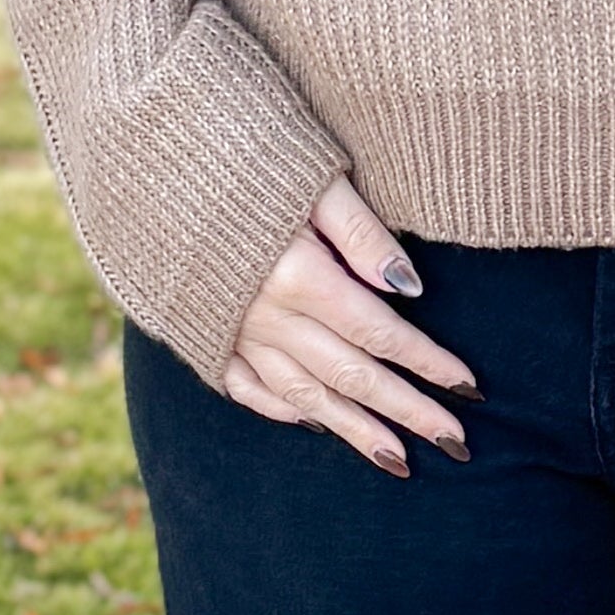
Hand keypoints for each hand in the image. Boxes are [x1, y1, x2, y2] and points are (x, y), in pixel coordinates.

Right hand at [223, 180, 473, 476]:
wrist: (145, 159)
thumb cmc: (241, 154)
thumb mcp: (311, 176)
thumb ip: (360, 231)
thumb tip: (409, 286)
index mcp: (298, 276)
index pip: (380, 332)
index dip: (428, 362)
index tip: (469, 387)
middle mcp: (266, 315)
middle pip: (352, 374)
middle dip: (407, 412)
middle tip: (456, 444)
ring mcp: (233, 331)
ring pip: (305, 394)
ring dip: (355, 430)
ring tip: (397, 460)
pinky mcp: (203, 334)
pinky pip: (246, 387)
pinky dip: (284, 409)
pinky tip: (315, 423)